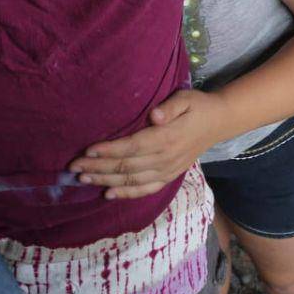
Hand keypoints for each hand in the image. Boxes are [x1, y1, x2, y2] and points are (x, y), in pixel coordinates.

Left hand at [69, 89, 226, 199]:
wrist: (219, 123)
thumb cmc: (197, 106)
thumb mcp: (186, 98)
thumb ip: (170, 107)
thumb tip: (155, 116)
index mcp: (166, 138)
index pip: (131, 147)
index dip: (108, 151)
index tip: (86, 151)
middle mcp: (165, 158)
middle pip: (126, 166)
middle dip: (98, 168)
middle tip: (73, 169)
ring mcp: (167, 170)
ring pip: (131, 180)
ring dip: (105, 181)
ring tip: (83, 180)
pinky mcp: (169, 176)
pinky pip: (145, 189)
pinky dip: (126, 194)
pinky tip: (108, 194)